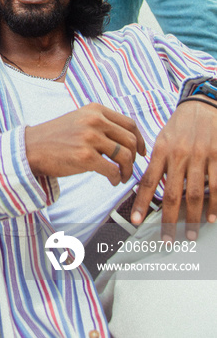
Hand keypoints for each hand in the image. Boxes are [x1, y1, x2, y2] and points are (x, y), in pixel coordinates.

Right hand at [25, 102, 145, 185]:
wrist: (31, 148)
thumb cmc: (57, 137)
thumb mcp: (80, 120)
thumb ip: (101, 124)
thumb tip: (127, 139)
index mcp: (95, 110)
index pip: (129, 124)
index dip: (140, 140)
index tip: (141, 152)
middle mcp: (94, 120)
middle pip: (130, 140)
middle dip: (134, 158)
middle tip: (128, 168)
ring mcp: (89, 138)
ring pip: (125, 156)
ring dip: (127, 170)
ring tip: (121, 177)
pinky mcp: (85, 157)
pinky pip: (112, 170)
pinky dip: (116, 178)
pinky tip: (112, 181)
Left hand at [131, 99, 216, 239]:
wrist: (203, 106)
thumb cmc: (181, 125)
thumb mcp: (163, 138)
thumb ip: (157, 162)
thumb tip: (148, 187)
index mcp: (162, 150)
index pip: (148, 181)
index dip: (141, 203)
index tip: (136, 221)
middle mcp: (179, 154)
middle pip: (172, 193)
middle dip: (169, 220)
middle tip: (168, 239)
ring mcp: (200, 156)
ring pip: (195, 194)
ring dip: (193, 218)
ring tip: (191, 234)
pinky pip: (216, 185)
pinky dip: (214, 204)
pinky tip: (212, 217)